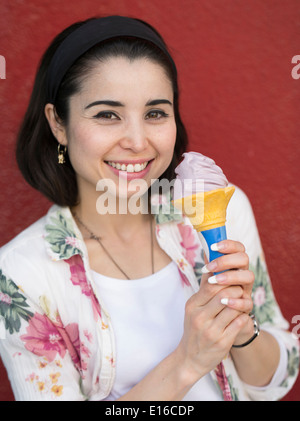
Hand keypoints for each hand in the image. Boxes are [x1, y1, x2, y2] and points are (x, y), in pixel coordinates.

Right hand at [176, 240, 253, 382]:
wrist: (190, 358)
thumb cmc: (194, 328)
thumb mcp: (194, 307)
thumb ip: (204, 286)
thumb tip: (210, 262)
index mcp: (192, 305)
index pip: (211, 285)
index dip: (225, 279)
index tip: (231, 279)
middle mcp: (200, 317)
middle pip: (224, 294)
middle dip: (236, 289)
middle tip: (240, 289)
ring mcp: (211, 331)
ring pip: (233, 308)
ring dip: (241, 303)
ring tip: (242, 301)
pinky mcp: (222, 342)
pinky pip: (239, 323)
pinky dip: (243, 316)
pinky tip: (242, 315)